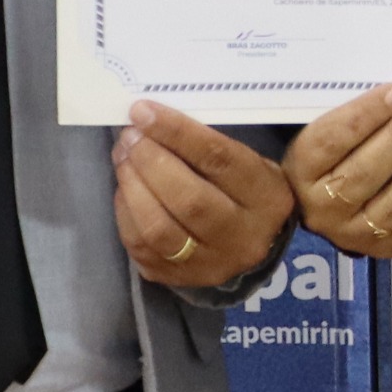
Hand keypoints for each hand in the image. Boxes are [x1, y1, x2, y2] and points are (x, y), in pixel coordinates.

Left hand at [114, 99, 299, 287]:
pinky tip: (126, 189)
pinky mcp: (180, 279)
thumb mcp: (247, 164)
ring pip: (159, 229)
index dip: (177, 133)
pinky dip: (126, 212)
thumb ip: (209, 147)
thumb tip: (152, 121)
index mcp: (268, 198)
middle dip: (150, 162)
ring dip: (132, 187)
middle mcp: (244, 237)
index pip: (219, 160)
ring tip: (123, 157)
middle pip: (189, 200)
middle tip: (130, 137)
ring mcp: (211, 264)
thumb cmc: (245, 191)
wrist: (252, 245)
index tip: (143, 111)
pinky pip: (141, 246)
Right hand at [282, 84, 391, 259]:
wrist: (325, 208)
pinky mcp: (383, 247)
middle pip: (364, 171)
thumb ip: (356, 118)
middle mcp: (322, 208)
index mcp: (300, 171)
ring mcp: (352, 232)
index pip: (330, 141)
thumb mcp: (326, 134)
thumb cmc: (331, 157)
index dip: (365, 115)